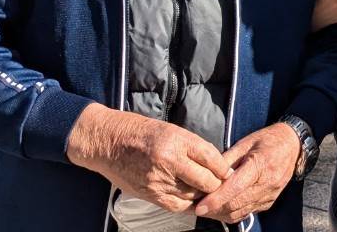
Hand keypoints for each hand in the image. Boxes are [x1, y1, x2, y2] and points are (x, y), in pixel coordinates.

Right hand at [66, 105, 231, 212]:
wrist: (107, 142)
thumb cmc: (141, 131)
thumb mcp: (171, 130)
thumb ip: (192, 147)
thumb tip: (214, 164)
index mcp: (177, 140)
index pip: (211, 158)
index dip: (224, 168)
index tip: (229, 172)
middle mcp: (169, 161)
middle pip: (205, 181)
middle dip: (216, 184)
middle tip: (222, 184)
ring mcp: (158, 180)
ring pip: (192, 195)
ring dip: (202, 195)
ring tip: (208, 192)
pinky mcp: (149, 194)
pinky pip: (175, 205)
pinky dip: (187, 204)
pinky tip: (192, 200)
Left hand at [194, 123, 299, 223]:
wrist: (293, 145)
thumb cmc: (267, 140)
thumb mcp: (245, 142)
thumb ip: (226, 160)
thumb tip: (206, 175)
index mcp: (260, 164)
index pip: (235, 187)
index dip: (216, 199)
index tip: (199, 207)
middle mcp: (267, 182)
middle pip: (236, 204)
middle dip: (214, 209)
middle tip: (196, 208)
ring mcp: (270, 194)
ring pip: (241, 212)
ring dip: (221, 214)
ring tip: (207, 209)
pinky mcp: (270, 201)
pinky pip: (248, 212)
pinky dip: (233, 213)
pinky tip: (222, 207)